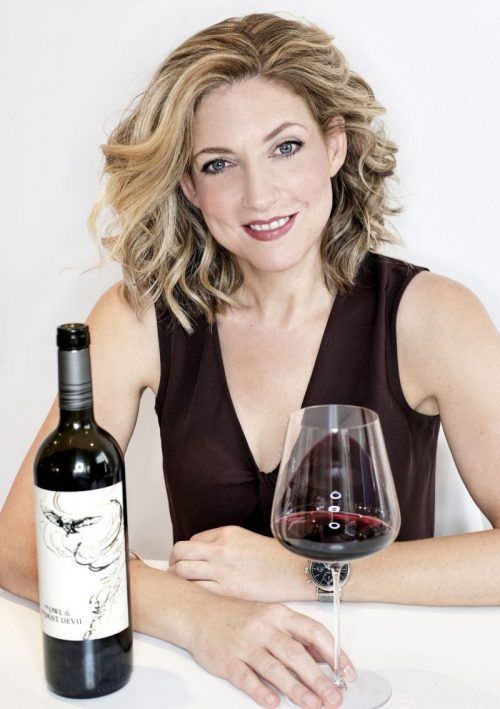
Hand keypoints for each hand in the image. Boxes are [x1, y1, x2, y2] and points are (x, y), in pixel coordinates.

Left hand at [168, 525, 312, 600]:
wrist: (293, 571)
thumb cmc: (275, 557)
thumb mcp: (247, 539)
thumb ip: (225, 544)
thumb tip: (207, 554)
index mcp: (225, 533)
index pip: (193, 541)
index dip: (187, 553)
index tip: (186, 561)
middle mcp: (220, 549)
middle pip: (180, 552)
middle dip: (173, 562)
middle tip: (174, 571)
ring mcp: (221, 569)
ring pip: (182, 571)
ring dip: (176, 578)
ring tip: (180, 587)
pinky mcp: (227, 590)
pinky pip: (197, 590)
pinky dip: (191, 593)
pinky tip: (194, 598)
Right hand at [185, 593, 355, 707]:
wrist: (198, 612)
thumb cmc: (237, 616)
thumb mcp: (269, 616)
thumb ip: (295, 635)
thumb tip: (324, 658)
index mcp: (278, 614)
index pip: (313, 631)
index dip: (333, 653)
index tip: (346, 672)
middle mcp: (263, 627)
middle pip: (296, 653)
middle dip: (318, 677)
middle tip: (335, 697)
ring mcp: (244, 643)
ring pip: (274, 667)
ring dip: (296, 688)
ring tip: (313, 704)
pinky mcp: (226, 660)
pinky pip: (246, 677)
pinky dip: (260, 691)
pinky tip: (273, 702)